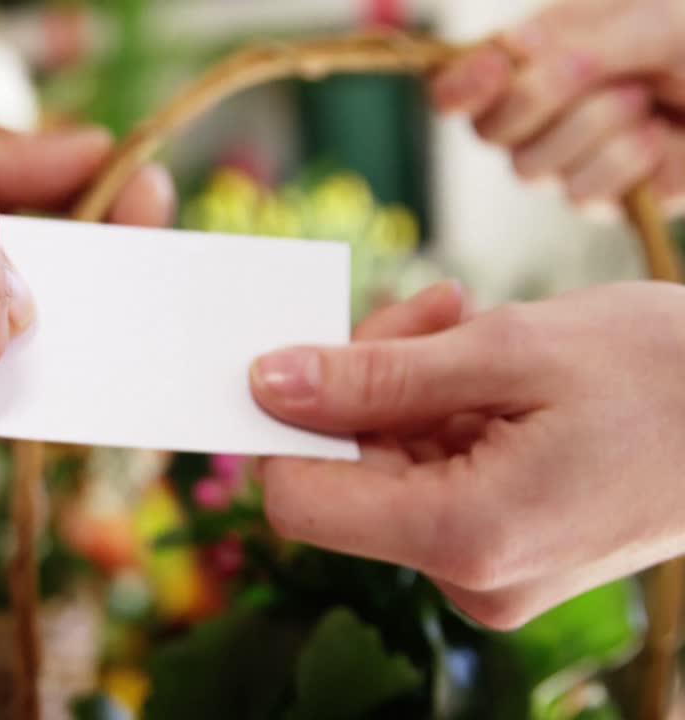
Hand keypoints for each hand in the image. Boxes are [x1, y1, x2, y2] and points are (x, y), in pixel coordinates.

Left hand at [249, 281, 684, 628]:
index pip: (298, 499)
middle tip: (436, 309)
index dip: (290, 423)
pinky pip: (430, 476)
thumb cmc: (662, 371)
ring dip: (411, 388)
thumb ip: (377, 374)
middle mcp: (468, 576)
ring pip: (387, 467)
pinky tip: (491, 368)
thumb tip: (268, 384)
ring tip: (476, 328)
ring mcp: (487, 571)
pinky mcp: (502, 551)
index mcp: (465, 538)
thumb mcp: (511, 349)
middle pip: (345, 475)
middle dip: (368, 384)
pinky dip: (442, 413)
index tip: (320, 349)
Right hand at [431, 0, 684, 213]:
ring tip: (646, 98)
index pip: (455, 85)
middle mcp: (535, 113)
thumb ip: (575, 39)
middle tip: (592, 69)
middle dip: (541, 99)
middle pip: (489, 131)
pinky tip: (659, 136)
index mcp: (529, 60)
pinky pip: (582, 192)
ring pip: (532, 166)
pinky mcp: (602, 195)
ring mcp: (564, 157)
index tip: (496, 68)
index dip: (462, 84)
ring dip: (595, 126)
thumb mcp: (643, 21)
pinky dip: (626, 160)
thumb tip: (512, 50)